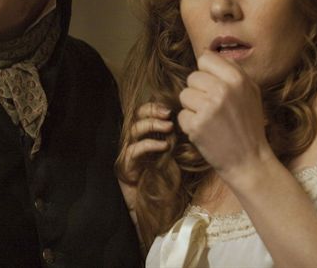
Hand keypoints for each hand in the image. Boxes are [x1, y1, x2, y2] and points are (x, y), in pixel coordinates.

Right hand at [116, 102, 173, 216]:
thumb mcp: (178, 156)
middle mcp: (135, 141)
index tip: (171, 108)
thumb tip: (190, 120)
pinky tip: (163, 146)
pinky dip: (149, 145)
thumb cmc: (169, 182)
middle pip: (136, 116)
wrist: (158, 209)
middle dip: (151, 111)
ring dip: (151, 125)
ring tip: (168, 127)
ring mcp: (129, 153)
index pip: (144, 112)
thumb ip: (179, 138)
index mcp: (146, 135)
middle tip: (168, 113)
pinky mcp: (126, 166)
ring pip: (133, 130)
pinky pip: (134, 150)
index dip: (155, 107)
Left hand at [177, 50, 271, 183]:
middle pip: (192, 77)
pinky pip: (181, 115)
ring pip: (184, 95)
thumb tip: (207, 52)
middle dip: (198, 92)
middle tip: (214, 108)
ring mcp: (208, 108)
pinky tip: (205, 131)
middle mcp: (223, 90)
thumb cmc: (248, 124)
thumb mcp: (250, 91)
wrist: (249, 160)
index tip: (214, 86)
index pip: (205, 58)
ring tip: (210, 120)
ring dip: (193, 108)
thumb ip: (232, 70)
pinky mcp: (196, 125)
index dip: (206, 72)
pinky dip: (190, 124)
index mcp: (237, 78)